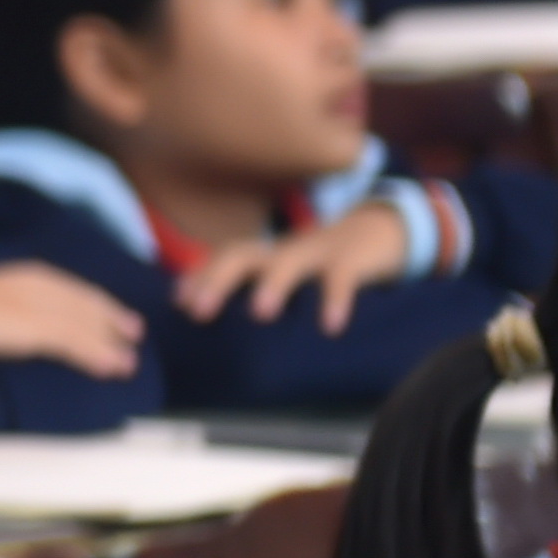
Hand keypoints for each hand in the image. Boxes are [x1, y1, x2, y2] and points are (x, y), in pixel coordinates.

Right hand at [0, 260, 144, 377]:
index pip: (56, 284)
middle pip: (77, 299)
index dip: (83, 299)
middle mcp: (24, 284)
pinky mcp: (32, 327)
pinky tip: (114, 367)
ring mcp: (30, 304)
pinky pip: (74, 342)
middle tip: (133, 331)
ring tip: (130, 361)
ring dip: (108, 341)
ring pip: (81, 321)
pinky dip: (97, 354)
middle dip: (107, 314)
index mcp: (6, 276)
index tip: (103, 310)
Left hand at [174, 199, 412, 333]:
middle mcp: (281, 250)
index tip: (177, 302)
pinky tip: (331, 327)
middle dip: (216, 280)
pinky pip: (341, 278)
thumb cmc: (320, 264)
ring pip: (288, 261)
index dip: (198, 278)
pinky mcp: (352, 259)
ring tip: (259, 314)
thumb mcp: (284, 273)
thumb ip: (255, 291)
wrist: (380, 230)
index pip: (220, 260)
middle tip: (198, 312)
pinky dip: (335, 300)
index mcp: (263, 256)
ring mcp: (317, 251)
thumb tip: (216, 323)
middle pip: (241, 254)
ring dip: (272, 284)